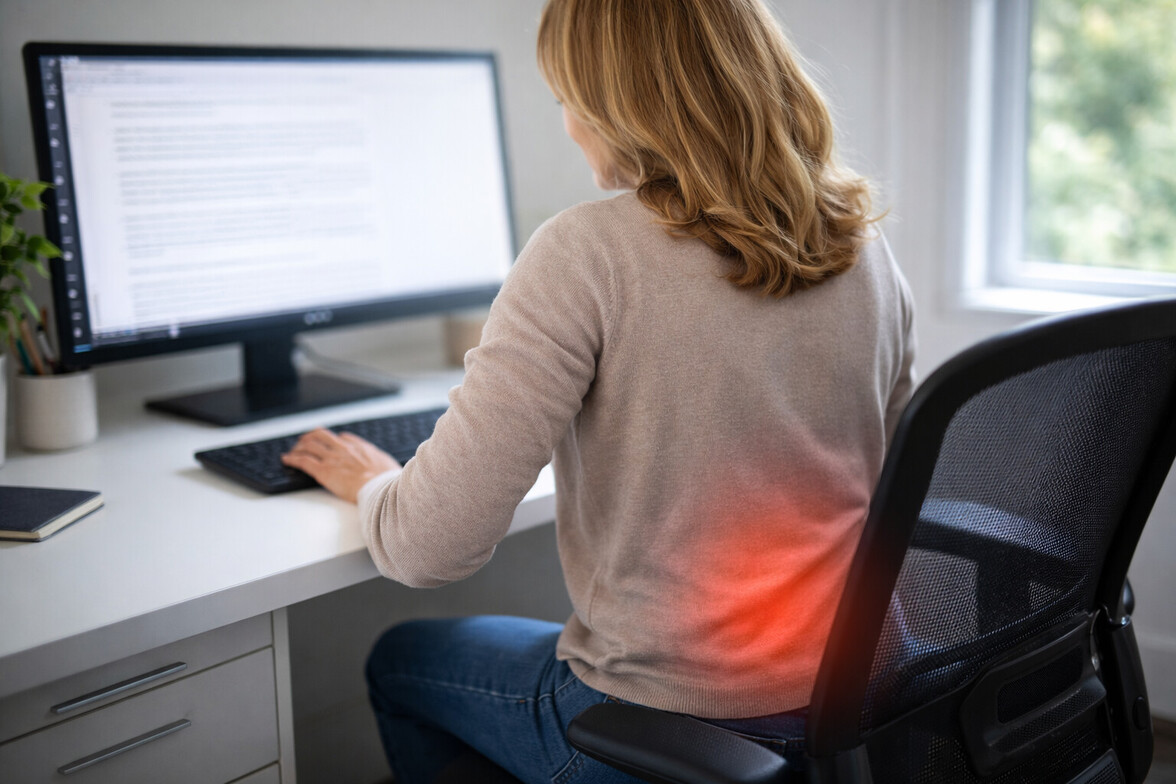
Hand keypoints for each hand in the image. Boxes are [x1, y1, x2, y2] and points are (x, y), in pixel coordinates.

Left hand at [281, 429, 401, 502]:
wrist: (381, 487)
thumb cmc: (387, 481)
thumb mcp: (388, 465)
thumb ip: (381, 462)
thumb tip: (385, 466)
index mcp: (360, 448)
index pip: (343, 438)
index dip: (334, 440)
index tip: (330, 444)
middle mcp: (344, 449)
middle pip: (321, 435)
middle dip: (311, 437)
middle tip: (304, 442)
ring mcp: (333, 458)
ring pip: (309, 445)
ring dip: (298, 447)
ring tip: (292, 451)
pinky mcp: (324, 471)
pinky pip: (303, 461)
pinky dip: (292, 458)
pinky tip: (286, 459)